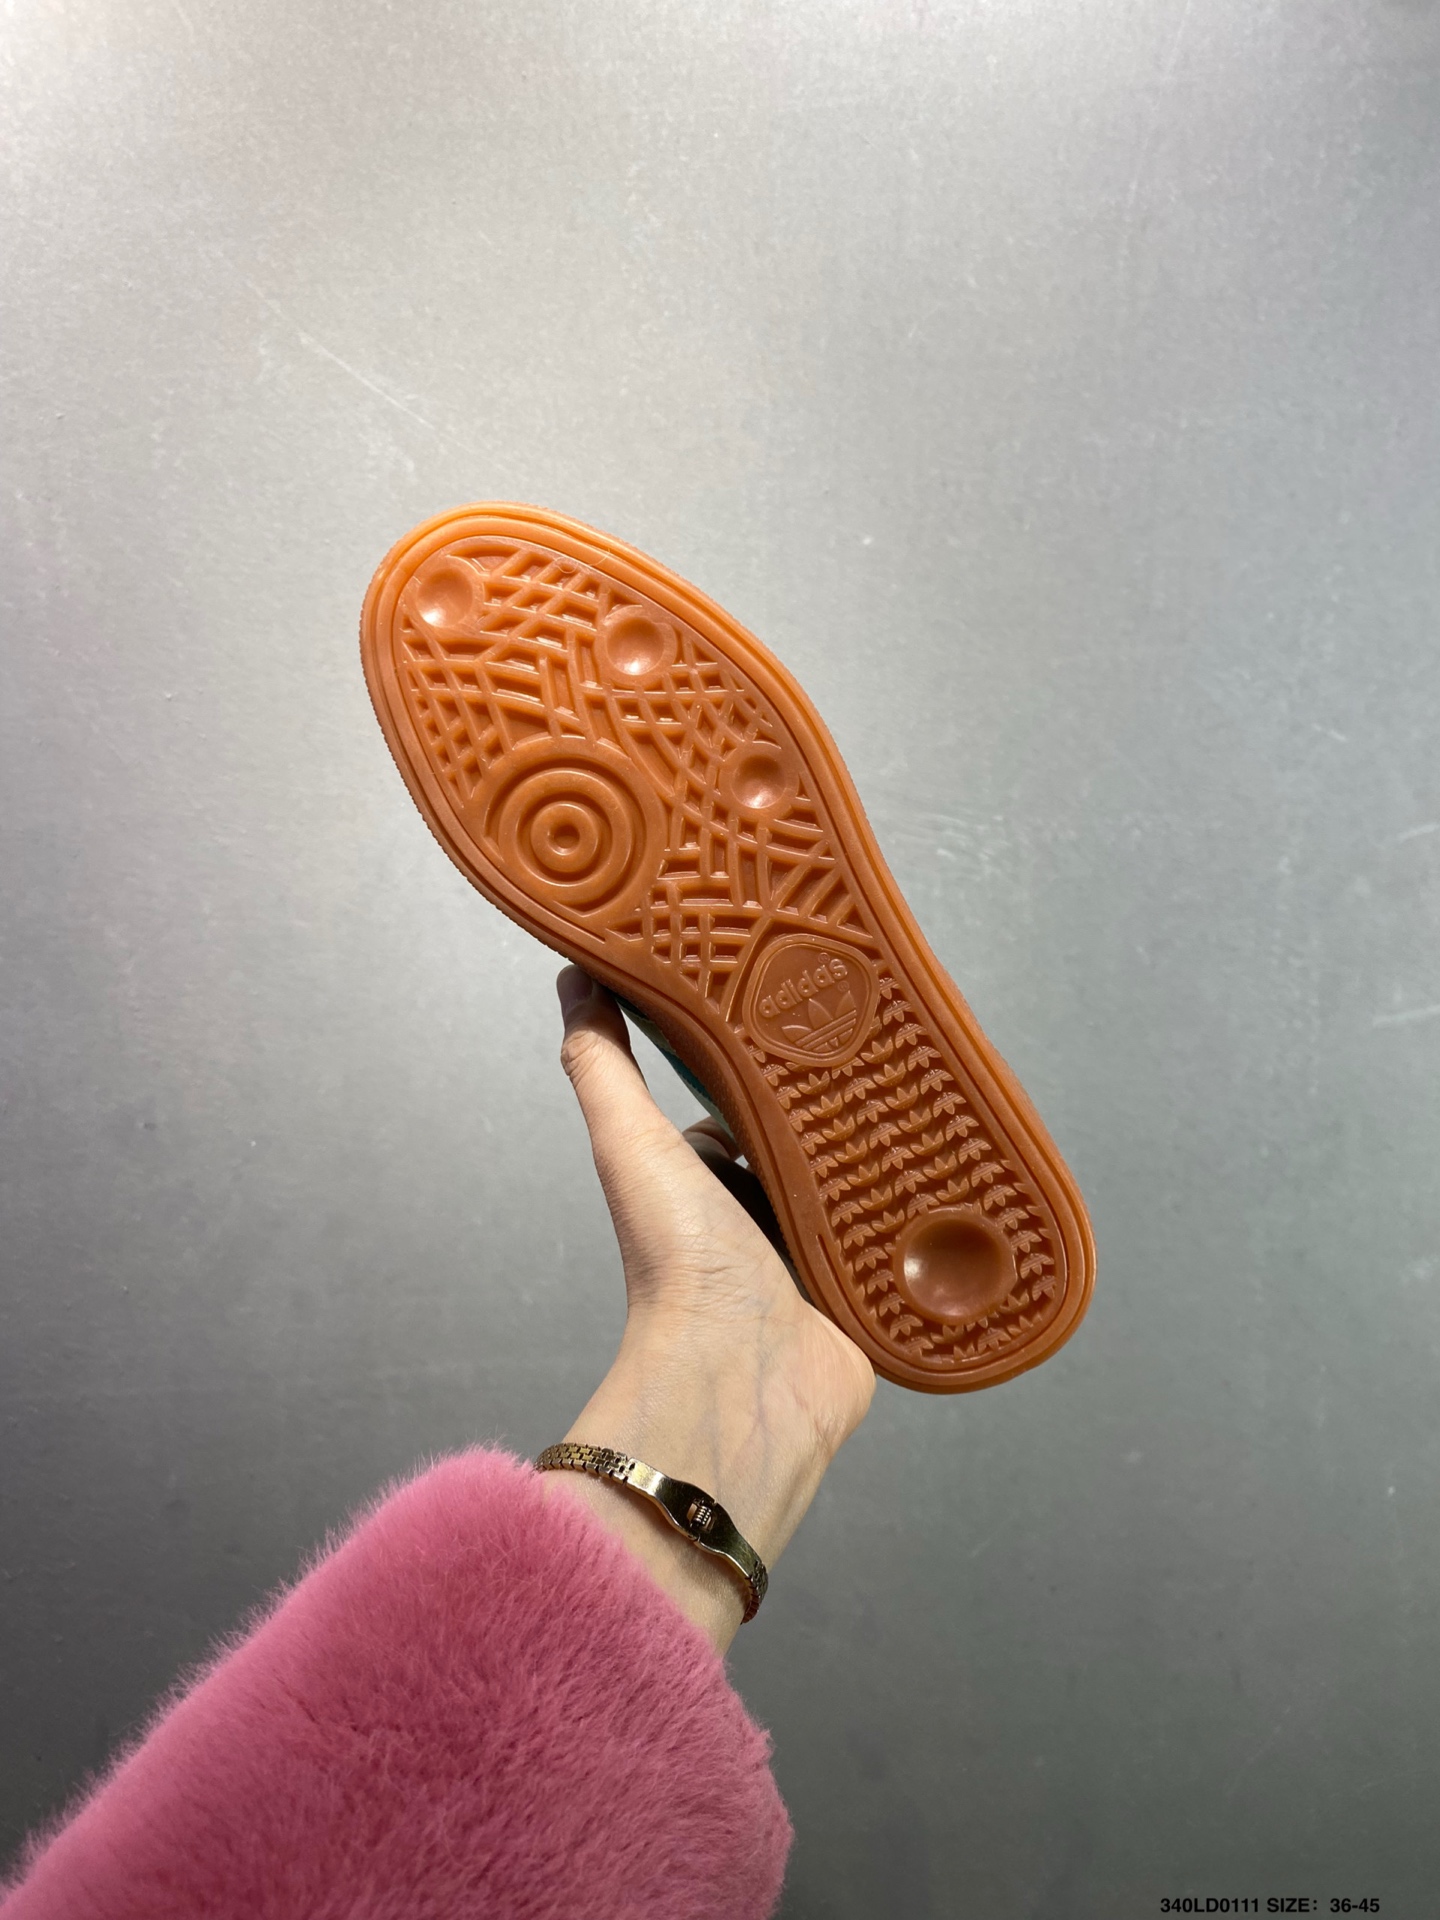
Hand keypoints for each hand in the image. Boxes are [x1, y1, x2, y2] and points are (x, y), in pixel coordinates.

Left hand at [541, 966, 875, 1650]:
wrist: (742, 1380)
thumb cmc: (677, 1263)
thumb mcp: (630, 1141)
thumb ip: (600, 1063)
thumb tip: (571, 973)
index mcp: (703, 1185)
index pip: (745, 1109)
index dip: (769, 1063)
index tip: (805, 1007)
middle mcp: (759, 1221)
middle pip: (810, 1145)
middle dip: (840, 1105)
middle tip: (884, 1045)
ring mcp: (819, 1259)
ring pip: (862, 1186)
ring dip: (889, 1154)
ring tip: (931, 1096)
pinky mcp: (872, 1292)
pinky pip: (908, 1240)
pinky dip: (929, 1213)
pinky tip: (958, 1171)